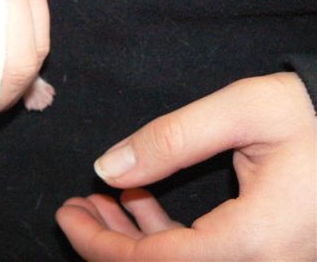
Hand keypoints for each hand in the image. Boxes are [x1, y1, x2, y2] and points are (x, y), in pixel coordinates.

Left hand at [56, 73, 315, 260]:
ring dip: (134, 240)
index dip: (100, 245)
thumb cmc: (312, 114)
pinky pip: (207, 257)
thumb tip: (108, 169)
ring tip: (100, 202)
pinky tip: (140, 203)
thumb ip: (171, 140)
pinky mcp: (269, 254)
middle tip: (75, 209)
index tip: (66, 213)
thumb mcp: (242, 111)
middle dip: (109, 245)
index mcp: (256, 239)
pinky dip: (167, 236)